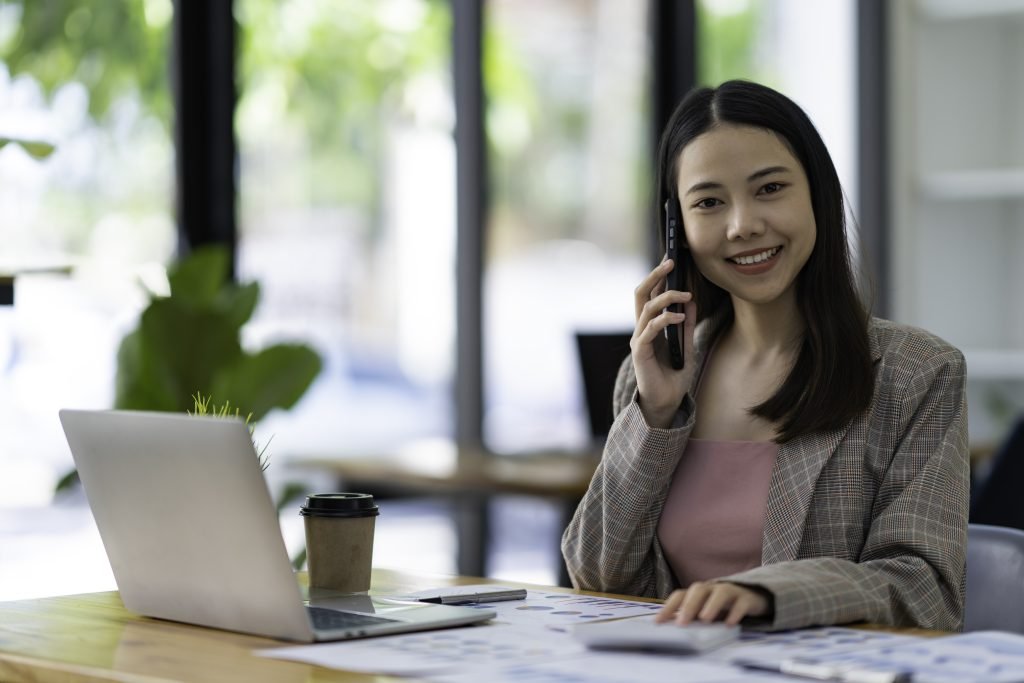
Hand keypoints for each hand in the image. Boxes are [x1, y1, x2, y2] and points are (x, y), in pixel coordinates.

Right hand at [631, 259, 696, 427]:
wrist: (666, 402)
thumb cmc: (674, 376)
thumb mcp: (686, 346)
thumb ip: (686, 325)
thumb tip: (691, 301)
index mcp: (650, 326)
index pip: (650, 294)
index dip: (658, 276)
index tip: (672, 259)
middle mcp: (641, 329)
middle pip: (640, 294)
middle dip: (655, 275)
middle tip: (671, 262)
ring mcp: (639, 339)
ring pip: (647, 307)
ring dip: (667, 297)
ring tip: (686, 295)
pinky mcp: (640, 351)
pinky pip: (650, 328)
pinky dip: (665, 319)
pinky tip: (679, 317)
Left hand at [654, 582, 770, 626]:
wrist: (753, 597)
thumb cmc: (722, 607)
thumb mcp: (705, 611)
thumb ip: (691, 617)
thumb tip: (671, 629)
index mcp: (699, 592)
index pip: (680, 595)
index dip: (668, 607)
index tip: (658, 622)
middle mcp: (712, 588)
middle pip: (698, 590)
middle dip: (689, 605)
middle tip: (682, 623)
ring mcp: (730, 591)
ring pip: (721, 592)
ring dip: (711, 605)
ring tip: (705, 619)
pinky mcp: (746, 598)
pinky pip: (741, 603)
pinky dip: (735, 613)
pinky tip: (729, 624)